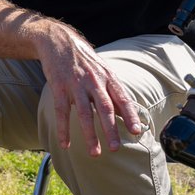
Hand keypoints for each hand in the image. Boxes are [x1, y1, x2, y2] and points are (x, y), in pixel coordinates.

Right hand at [35, 20, 143, 155]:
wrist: (58, 41)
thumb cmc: (84, 60)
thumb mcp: (103, 71)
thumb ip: (114, 93)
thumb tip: (128, 115)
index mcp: (108, 77)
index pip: (122, 98)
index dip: (130, 115)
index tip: (136, 131)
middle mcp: (94, 80)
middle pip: (105, 108)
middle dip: (111, 129)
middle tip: (115, 148)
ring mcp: (76, 83)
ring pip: (84, 112)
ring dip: (90, 134)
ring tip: (95, 153)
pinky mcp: (59, 86)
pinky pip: (61, 111)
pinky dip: (63, 129)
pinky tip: (65, 144)